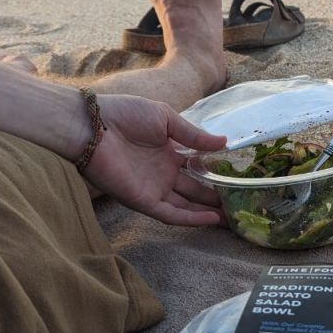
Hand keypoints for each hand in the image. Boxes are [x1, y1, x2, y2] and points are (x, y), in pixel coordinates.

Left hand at [82, 94, 226, 225]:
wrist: (92, 125)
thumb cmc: (125, 114)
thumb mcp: (166, 119)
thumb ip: (194, 135)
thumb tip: (225, 142)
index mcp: (169, 152)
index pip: (197, 167)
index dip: (216, 173)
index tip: (238, 177)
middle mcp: (163, 172)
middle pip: (194, 189)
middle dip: (216, 196)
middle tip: (241, 204)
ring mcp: (154, 187)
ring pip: (186, 205)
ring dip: (207, 211)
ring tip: (233, 217)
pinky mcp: (143, 200)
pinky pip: (170, 214)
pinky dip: (191, 218)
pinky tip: (211, 218)